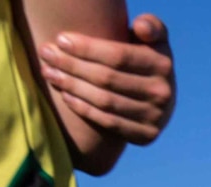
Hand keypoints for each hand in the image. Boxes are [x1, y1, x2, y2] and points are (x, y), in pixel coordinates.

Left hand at [39, 13, 175, 144]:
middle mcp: (163, 93)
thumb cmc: (145, 59)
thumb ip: (150, 26)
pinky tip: (65, 96)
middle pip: (107, 79)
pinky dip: (84, 109)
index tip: (61, 39)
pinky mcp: (147, 136)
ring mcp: (156, 118)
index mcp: (163, 64)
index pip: (118, 56)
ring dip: (72, 87)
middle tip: (46, 54)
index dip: (87, 48)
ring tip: (49, 73)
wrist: (160, 98)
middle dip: (72, 65)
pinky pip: (109, 122)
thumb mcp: (153, 39)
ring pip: (105, 101)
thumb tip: (140, 28)